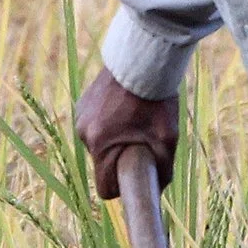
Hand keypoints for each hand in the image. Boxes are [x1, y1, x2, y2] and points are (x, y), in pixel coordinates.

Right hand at [73, 66, 178, 199]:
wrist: (143, 59)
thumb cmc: (156, 99)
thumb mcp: (167, 138)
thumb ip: (164, 170)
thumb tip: (158, 188)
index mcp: (100, 144)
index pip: (104, 188)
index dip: (122, 187)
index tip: (135, 174)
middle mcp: (84, 132)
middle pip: (102, 163)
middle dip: (120, 158)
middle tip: (142, 138)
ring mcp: (80, 116)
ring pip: (99, 143)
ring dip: (114, 139)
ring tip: (135, 118)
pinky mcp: (83, 103)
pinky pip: (96, 125)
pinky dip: (109, 122)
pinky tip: (125, 107)